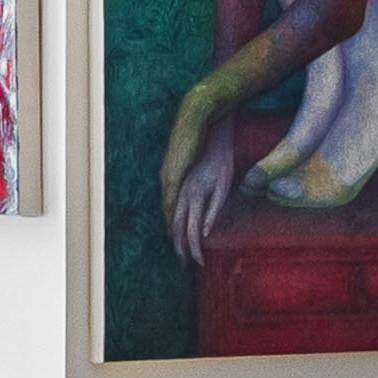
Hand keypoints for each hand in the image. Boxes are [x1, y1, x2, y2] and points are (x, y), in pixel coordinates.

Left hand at [161, 73, 246, 259]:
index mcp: (174, 181)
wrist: (200, 115)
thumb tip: (196, 188)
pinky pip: (202, 205)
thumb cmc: (201, 136)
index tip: (179, 246)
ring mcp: (189, 182)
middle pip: (176, 222)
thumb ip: (193, 176)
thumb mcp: (196, 161)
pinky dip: (204, 221)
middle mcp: (177, 185)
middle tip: (183, 261)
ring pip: (187, 219)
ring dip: (191, 240)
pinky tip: (205, 234)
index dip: (175, 231)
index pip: (172, 213)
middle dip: (179, 243)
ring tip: (195, 257)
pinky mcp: (202, 179)